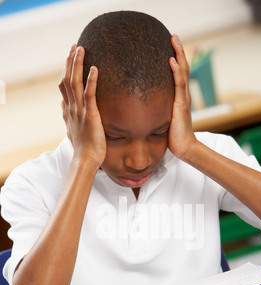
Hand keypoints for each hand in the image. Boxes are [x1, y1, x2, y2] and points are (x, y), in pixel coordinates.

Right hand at [59, 45, 105, 168]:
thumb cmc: (82, 146)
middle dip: (70, 61)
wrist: (86, 159)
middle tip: (75, 46)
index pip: (64, 85)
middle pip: (67, 79)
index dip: (66, 69)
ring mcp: (80, 111)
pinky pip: (90, 95)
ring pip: (75, 83)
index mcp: (69, 110)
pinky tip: (95, 69)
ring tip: (81, 49)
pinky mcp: (90, 115)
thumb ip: (66, 114)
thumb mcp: (71, 128)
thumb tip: (61, 103)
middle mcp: (72, 108)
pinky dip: (91, 81)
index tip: (70, 56)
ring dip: (78, 65)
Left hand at [168, 35, 196, 159]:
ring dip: (179, 55)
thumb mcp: (163, 120)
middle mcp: (183, 95)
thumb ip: (158, 111)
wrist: (185, 148)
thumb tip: (143, 108)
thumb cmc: (174, 137)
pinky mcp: (181, 106)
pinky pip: (179, 85)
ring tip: (174, 40)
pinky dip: (175, 71)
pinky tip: (171, 61)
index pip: (178, 74)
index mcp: (179, 97)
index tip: (170, 46)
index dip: (175, 59)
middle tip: (174, 36)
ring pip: (182, 72)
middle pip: (182, 68)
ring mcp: (183, 99)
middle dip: (179, 51)